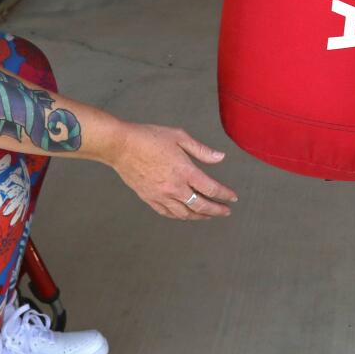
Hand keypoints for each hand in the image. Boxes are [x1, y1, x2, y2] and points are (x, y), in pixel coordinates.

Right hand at [109, 123, 238, 219]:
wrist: (121, 146)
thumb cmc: (149, 138)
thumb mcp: (179, 137)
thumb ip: (201, 150)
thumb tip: (220, 157)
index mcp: (185, 171)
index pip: (211, 189)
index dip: (225, 195)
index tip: (233, 198)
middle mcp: (175, 187)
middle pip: (201, 205)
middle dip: (216, 210)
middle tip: (225, 212)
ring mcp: (161, 195)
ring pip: (185, 213)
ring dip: (199, 216)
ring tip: (208, 216)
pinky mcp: (149, 198)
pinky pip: (168, 213)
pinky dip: (179, 216)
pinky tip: (185, 215)